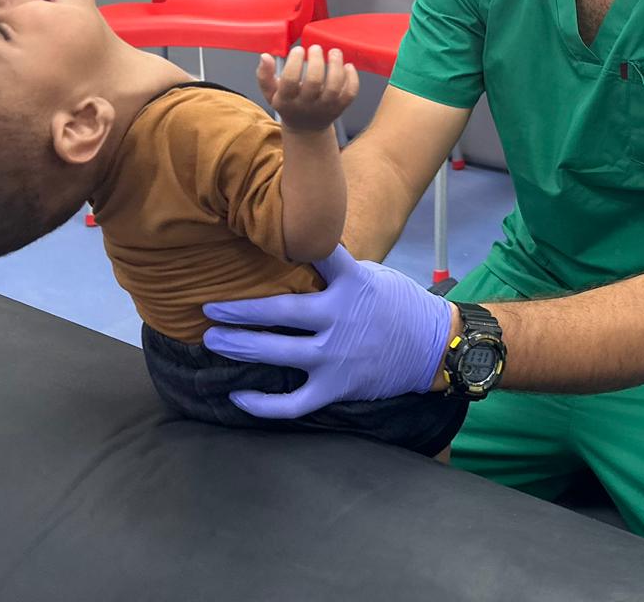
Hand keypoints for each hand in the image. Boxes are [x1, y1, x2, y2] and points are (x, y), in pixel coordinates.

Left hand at [202, 245, 454, 418]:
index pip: (319, 256)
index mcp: (352, 284)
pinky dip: (262, 405)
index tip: (253, 238)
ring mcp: (336, 356)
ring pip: (276, 354)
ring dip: (239, 346)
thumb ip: (336, 273)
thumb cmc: (399, 306)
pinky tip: (238, 398)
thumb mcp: (373, 275)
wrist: (434, 347)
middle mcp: (340, 319)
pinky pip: (292, 403)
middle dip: (238, 311)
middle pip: (279, 313)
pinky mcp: (336, 386)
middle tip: (208, 309)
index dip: (289, 246)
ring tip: (213, 340)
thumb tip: (297, 260)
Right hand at [258, 45, 358, 132]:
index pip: (290, 81)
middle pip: (314, 82)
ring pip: (334, 86)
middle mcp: (307, 105)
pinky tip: (347, 65)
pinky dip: (352, 78)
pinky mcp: (341, 107)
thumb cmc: (288, 104)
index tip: (298, 49)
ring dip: (336, 66)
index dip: (295, 62)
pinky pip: (350, 93)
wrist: (306, 128)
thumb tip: (265, 56)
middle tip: (315, 48)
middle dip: (316, 61)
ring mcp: (325, 107)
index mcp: (286, 101)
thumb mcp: (271, 93)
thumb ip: (265, 76)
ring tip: (334, 51)